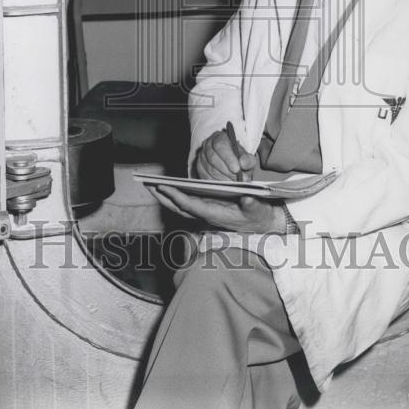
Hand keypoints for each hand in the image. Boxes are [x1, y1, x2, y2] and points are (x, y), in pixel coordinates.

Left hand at [150, 185, 286, 233]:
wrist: (261, 224)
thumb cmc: (258, 215)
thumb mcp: (258, 209)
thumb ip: (252, 204)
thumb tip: (247, 198)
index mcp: (215, 214)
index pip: (191, 205)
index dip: (177, 196)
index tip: (164, 187)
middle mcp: (206, 216)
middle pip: (179, 207)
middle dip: (163, 197)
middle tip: (147, 184)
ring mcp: (204, 214)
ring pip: (180, 207)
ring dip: (165, 197)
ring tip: (151, 184)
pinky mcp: (206, 211)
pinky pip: (185, 205)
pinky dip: (174, 197)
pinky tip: (167, 188)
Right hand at [194, 129, 257, 181]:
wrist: (232, 165)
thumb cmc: (239, 159)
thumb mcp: (247, 158)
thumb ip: (248, 159)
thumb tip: (243, 163)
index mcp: (219, 137)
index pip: (220, 145)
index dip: (228, 158)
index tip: (237, 169)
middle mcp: (207, 145)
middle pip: (213, 157)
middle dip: (226, 171)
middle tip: (238, 180)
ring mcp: (201, 157)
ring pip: (209, 169)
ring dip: (223, 178)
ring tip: (234, 184)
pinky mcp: (199, 169)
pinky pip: (205, 178)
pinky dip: (217, 183)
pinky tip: (226, 185)